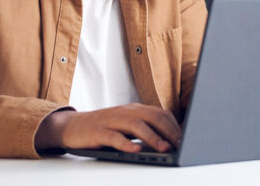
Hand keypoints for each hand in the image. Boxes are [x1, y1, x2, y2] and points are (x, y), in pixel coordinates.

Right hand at [34, 103, 181, 153]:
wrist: (73, 126)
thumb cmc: (105, 127)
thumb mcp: (126, 124)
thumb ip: (144, 128)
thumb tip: (168, 140)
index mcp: (134, 109)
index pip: (159, 113)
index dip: (174, 125)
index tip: (185, 137)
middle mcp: (125, 112)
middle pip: (151, 117)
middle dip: (168, 130)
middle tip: (179, 144)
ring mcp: (112, 121)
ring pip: (136, 126)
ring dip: (152, 137)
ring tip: (164, 148)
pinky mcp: (98, 132)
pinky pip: (114, 137)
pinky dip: (126, 143)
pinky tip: (135, 150)